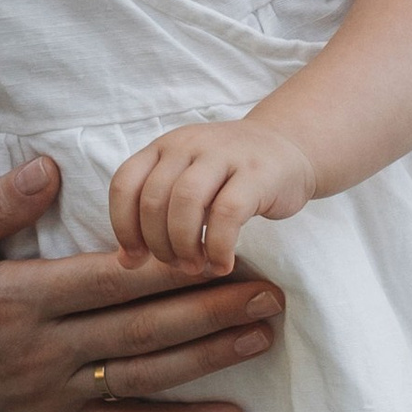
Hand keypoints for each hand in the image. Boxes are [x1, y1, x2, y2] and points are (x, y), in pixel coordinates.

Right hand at [0, 156, 283, 411]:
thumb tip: (48, 168)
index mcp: (18, 299)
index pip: (110, 280)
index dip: (170, 266)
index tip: (221, 247)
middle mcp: (46, 350)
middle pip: (144, 329)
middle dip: (211, 309)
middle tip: (271, 291)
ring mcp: (56, 391)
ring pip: (148, 375)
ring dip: (210, 357)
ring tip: (264, 335)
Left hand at [110, 120, 314, 274]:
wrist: (288, 149)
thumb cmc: (228, 178)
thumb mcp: (186, 184)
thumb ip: (154, 216)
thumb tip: (125, 262)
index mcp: (164, 147)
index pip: (125, 184)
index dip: (123, 226)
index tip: (136, 257)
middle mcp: (189, 145)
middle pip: (153, 199)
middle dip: (157, 243)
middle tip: (175, 264)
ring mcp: (223, 155)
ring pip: (186, 202)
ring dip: (183, 245)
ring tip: (195, 266)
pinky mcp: (256, 174)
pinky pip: (227, 214)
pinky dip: (218, 247)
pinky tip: (221, 264)